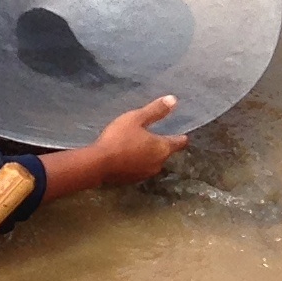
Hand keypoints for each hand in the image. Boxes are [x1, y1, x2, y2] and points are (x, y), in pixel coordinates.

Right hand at [44, 97, 188, 194]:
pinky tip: (127, 156)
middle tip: (153, 134)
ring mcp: (146, 174)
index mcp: (162, 148)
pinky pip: (140, 168)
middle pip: (165, 152)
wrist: (99, 164)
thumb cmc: (120, 138)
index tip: (182, 133)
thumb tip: (174, 100)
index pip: (179, 142)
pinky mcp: (133, 180)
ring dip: (148, 154)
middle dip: (161, 144)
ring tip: (138, 144)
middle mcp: (158, 163)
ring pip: (152, 161)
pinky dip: (137, 161)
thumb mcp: (136, 119)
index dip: (181, 137)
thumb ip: (156, 110)